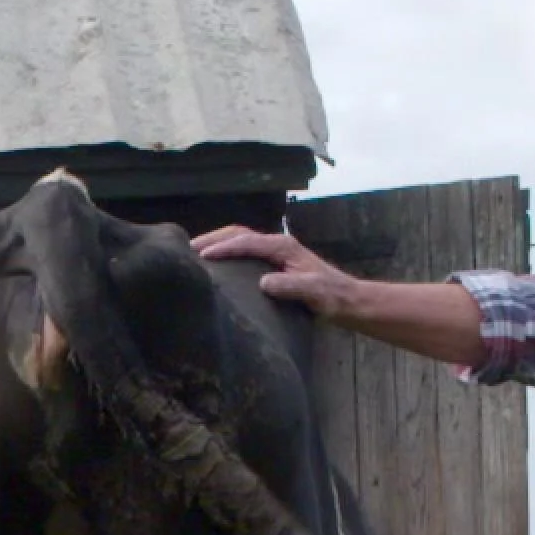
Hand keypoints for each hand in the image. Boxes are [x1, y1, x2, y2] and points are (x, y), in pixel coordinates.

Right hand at [191, 225, 354, 316]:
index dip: (223, 248)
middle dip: (212, 239)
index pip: (246, 242)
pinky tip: (217, 266)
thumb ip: (290, 286)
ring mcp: (276, 252)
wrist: (346, 300)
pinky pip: (245, 251)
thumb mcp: (313, 293)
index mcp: (283, 247)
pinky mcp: (274, 262)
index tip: (201, 257)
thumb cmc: (331, 297)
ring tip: (195, 254)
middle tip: (187, 249)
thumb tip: (262, 283)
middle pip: (238, 233)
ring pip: (240, 240)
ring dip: (217, 243)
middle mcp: (278, 244)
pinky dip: (227, 252)